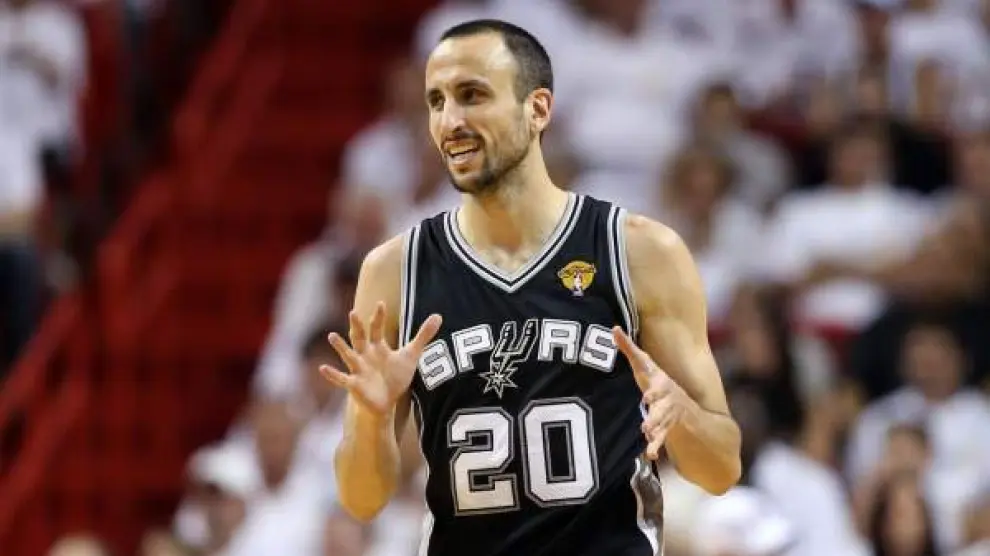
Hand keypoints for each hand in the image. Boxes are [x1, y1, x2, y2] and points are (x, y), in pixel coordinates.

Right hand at [319, 301, 441, 415]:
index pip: (377, 328)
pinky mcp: (354, 384)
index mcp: (378, 347)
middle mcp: (365, 355)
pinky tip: (323, 368)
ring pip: (348, 355)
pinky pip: (342, 378)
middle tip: (353, 312)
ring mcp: (358, 369)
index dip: (379, 317)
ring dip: (340, 347)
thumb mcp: (411, 355)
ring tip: (332, 336)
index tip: (381, 304)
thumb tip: (439, 315)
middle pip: (360, 337)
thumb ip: (423, 335)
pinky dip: (333, 374)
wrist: (386, 401)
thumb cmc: (395, 376)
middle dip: (357, 326)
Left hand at [613, 326, 696, 460]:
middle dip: (655, 416)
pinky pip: (661, 439)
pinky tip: (648, 454)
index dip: (654, 392)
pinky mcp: (665, 430)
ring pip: (662, 425)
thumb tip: (614, 327)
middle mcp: (667, 400)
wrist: (683, 404)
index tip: (647, 397)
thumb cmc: (656, 380)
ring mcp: (667, 415)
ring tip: (647, 437)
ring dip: (655, 432)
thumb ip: (629, 348)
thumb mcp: (645, 365)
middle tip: (646, 425)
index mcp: (661, 383)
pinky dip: (654, 447)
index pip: (658, 386)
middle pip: (661, 409)